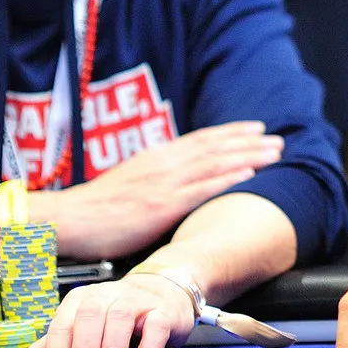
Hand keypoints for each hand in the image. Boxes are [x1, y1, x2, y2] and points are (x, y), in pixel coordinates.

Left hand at [6, 272, 195, 347]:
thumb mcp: (79, 332)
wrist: (162, 296)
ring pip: (120, 319)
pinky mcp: (164, 311)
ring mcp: (138, 300)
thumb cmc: (114, 320)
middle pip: (90, 317)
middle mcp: (107, 294)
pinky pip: (155, 328)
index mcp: (81, 299)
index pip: (63, 324)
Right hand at [43, 121, 283, 258]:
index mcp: (158, 157)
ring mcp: (165, 183)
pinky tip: (249, 174)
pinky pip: (201, 189)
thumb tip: (181, 173)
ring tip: (274, 153)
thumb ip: (158, 174)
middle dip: (249, 142)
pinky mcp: (161, 205)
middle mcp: (165, 164)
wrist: (70, 218)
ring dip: (248, 156)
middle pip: (215, 147)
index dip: (232, 132)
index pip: (203, 139)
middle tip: (277, 140)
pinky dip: (227, 178)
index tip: (256, 128)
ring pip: (215, 163)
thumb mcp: (132, 179)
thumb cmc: (99, 206)